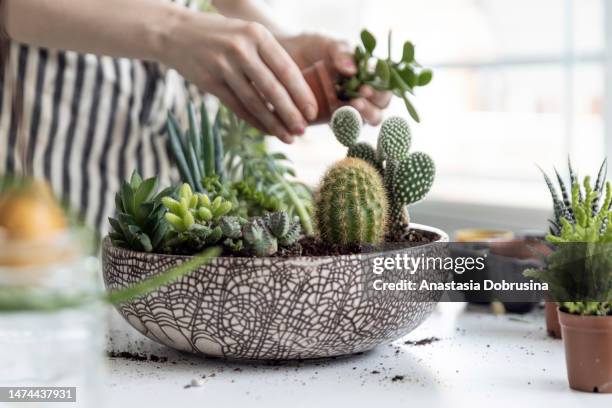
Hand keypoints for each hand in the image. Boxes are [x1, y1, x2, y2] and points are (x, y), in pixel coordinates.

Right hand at [163, 12, 317, 142]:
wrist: (176, 33)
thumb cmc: (221, 35)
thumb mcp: (247, 34)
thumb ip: (269, 56)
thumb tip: (297, 91)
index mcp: (257, 34)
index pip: (286, 69)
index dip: (302, 94)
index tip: (313, 112)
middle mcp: (241, 49)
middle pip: (272, 89)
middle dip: (291, 113)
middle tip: (303, 130)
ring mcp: (224, 66)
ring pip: (255, 102)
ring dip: (274, 123)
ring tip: (288, 137)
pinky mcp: (210, 82)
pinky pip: (238, 107)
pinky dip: (255, 121)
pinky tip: (267, 130)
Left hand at [280, 34, 391, 125]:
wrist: (290, 54)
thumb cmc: (317, 47)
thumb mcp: (331, 45)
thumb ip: (343, 54)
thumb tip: (353, 70)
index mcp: (370, 76)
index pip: (385, 88)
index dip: (380, 91)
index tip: (366, 88)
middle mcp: (363, 94)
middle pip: (379, 109)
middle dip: (372, 107)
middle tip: (358, 100)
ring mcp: (348, 107)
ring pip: (364, 121)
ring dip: (361, 118)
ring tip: (349, 108)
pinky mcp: (333, 118)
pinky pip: (343, 129)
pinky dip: (342, 127)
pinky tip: (336, 121)